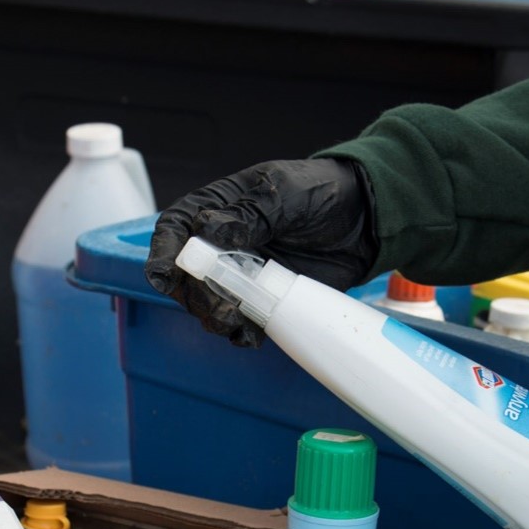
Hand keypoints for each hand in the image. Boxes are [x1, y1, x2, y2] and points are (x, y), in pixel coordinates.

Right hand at [144, 158, 378, 347]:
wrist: (365, 221)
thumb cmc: (323, 192)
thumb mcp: (286, 193)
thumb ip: (250, 213)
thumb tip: (210, 229)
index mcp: (219, 207)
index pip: (175, 228)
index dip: (163, 252)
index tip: (164, 276)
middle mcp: (221, 242)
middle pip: (186, 274)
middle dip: (195, 296)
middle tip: (220, 309)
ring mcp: (240, 272)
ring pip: (207, 301)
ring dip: (214, 317)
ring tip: (235, 324)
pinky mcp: (261, 297)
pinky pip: (239, 320)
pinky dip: (240, 332)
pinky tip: (251, 336)